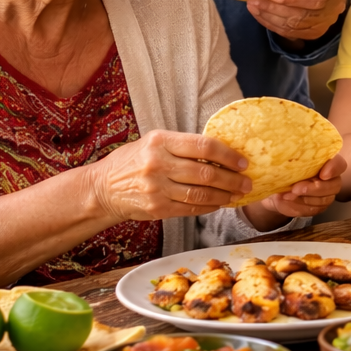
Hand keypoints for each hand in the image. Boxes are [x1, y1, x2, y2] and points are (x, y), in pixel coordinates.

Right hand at [89, 129, 251, 221]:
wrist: (103, 188)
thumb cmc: (134, 161)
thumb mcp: (154, 142)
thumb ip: (183, 146)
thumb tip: (222, 152)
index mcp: (161, 141)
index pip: (203, 146)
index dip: (228, 155)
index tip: (243, 162)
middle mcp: (158, 164)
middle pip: (205, 173)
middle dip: (232, 180)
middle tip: (247, 183)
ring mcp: (156, 188)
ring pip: (200, 194)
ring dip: (224, 196)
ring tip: (237, 195)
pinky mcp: (156, 208)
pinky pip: (190, 209)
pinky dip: (208, 207)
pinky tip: (219, 204)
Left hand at [242, 155, 347, 228]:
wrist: (274, 188)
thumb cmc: (282, 170)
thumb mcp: (284, 160)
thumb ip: (290, 157)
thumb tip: (281, 154)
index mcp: (326, 162)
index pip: (339, 164)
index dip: (334, 169)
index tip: (322, 174)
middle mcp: (331, 179)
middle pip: (334, 186)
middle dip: (314, 189)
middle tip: (295, 188)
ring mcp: (326, 195)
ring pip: (323, 201)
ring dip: (302, 199)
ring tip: (285, 195)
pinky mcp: (318, 208)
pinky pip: (311, 211)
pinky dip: (296, 207)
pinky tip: (285, 201)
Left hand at [247, 0, 347, 46]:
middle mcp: (332, 7)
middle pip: (303, 14)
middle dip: (275, 9)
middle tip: (254, 0)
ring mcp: (324, 23)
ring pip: (295, 26)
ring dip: (271, 17)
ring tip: (253, 6)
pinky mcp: (314, 33)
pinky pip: (291, 33)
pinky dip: (273, 25)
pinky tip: (260, 15)